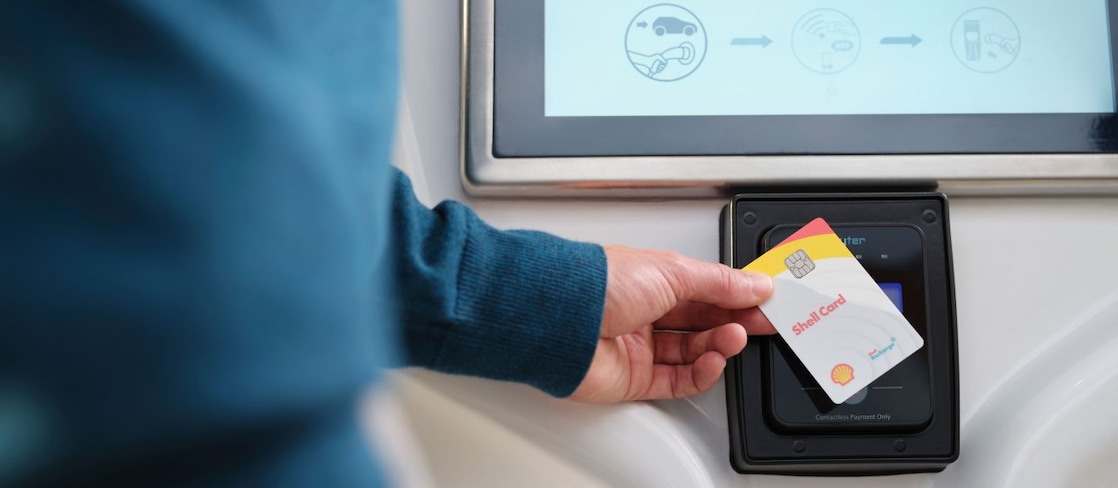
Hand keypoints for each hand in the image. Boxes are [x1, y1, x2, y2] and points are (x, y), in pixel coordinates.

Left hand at [568, 246, 774, 402]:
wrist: (561, 319)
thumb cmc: (600, 283)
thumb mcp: (673, 270)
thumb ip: (719, 282)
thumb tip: (754, 284)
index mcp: (651, 280)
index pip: (703, 290)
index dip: (735, 296)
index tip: (764, 301)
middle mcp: (643, 312)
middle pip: (700, 322)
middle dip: (734, 322)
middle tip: (762, 323)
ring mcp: (638, 347)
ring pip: (692, 353)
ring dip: (719, 346)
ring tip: (735, 338)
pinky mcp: (633, 379)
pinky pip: (677, 381)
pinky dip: (700, 373)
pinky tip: (714, 362)